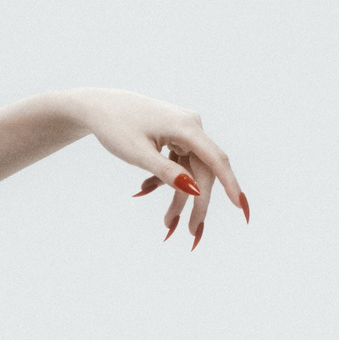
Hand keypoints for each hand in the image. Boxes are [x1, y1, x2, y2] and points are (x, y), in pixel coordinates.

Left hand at [65, 88, 249, 245]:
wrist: (99, 107)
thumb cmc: (116, 127)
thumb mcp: (138, 154)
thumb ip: (166, 173)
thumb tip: (194, 190)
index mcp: (187, 127)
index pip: (215, 161)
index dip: (230, 185)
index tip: (240, 207)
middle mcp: (192, 126)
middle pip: (202, 171)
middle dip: (196, 203)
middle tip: (189, 233)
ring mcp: (184, 131)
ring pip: (190, 170)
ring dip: (178, 196)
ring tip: (167, 223)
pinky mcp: (174, 136)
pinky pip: (178, 163)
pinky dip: (165, 179)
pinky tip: (144, 187)